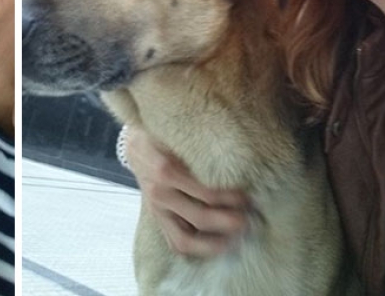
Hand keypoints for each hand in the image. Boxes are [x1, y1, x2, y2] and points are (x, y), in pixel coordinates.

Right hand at [125, 124, 248, 256]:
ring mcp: (156, 210)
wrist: (134, 145)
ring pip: (185, 240)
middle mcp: (160, 193)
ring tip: (235, 240)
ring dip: (214, 244)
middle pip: (200, 218)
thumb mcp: (178, 134)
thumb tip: (240, 151)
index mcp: (166, 170)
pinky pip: (175, 243)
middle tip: (250, 220)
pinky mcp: (156, 219)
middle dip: (229, 222)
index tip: (249, 197)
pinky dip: (197, 249)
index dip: (231, 198)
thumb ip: (202, 145)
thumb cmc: (161, 136)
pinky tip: (215, 245)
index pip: (206, 193)